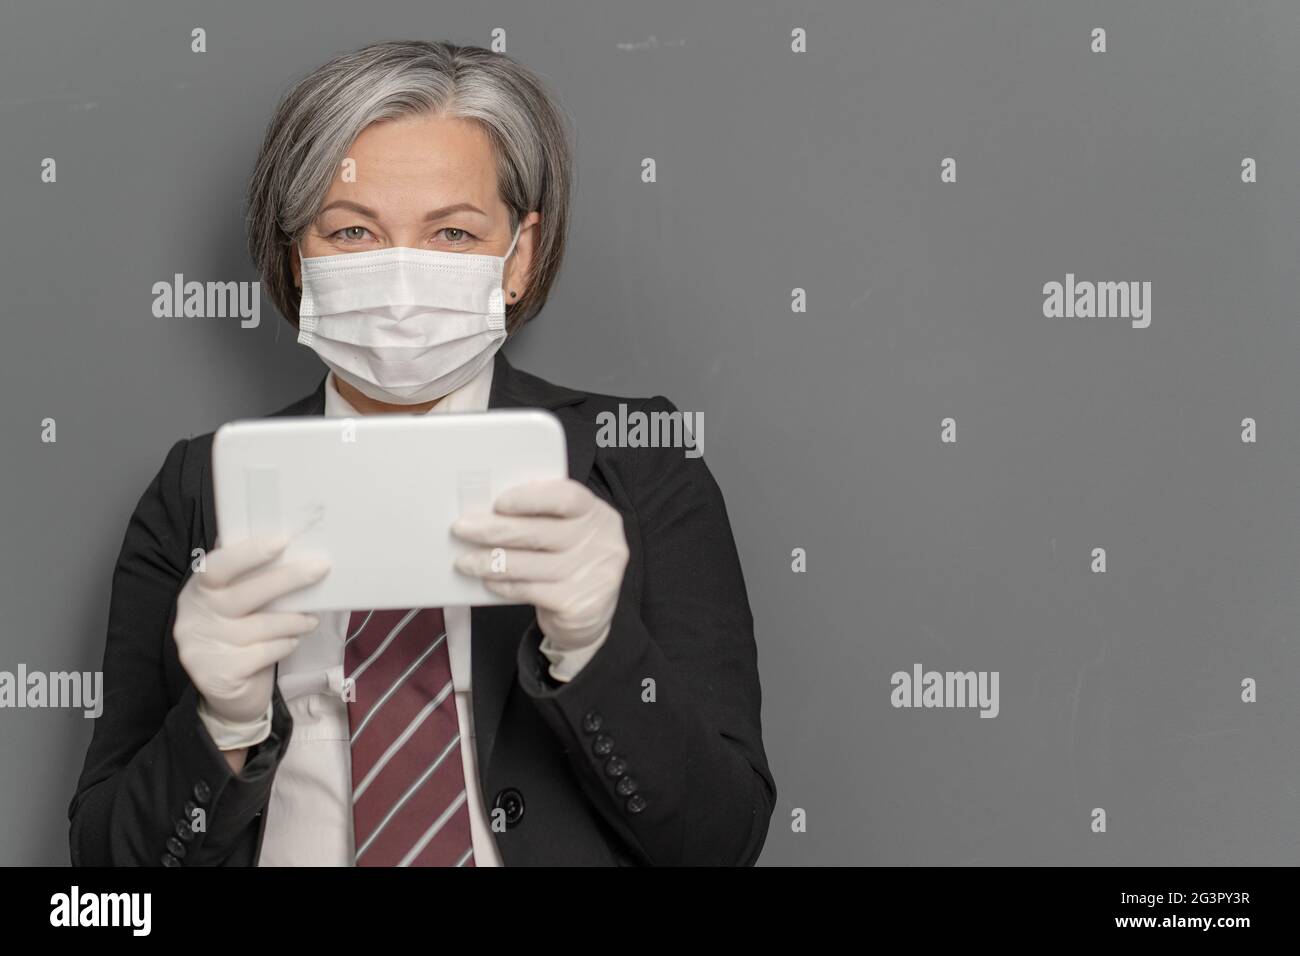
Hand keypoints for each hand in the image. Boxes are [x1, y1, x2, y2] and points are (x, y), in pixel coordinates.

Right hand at [174, 534, 328, 734]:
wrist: (230, 696)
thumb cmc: (240, 638)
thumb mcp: (238, 606)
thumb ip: (248, 579)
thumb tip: (284, 543)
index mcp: (198, 591)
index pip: (216, 567)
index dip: (248, 554)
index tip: (282, 541)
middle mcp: (193, 617)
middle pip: (244, 594)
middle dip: (287, 579)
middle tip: (320, 568)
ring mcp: (202, 648)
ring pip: (261, 626)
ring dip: (294, 620)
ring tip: (311, 619)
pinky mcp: (218, 675)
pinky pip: (264, 653)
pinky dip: (285, 645)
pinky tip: (290, 643)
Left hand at [451, 479, 628, 651]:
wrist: (590, 614)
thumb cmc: (569, 561)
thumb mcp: (567, 532)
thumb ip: (542, 518)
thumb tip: (487, 511)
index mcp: (596, 514)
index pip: (566, 497)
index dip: (530, 498)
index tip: (498, 503)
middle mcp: (601, 543)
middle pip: (539, 532)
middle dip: (494, 530)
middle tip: (462, 528)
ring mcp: (593, 576)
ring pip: (528, 565)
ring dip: (489, 562)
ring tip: (465, 561)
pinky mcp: (578, 605)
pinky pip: (529, 591)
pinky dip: (504, 585)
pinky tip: (488, 581)